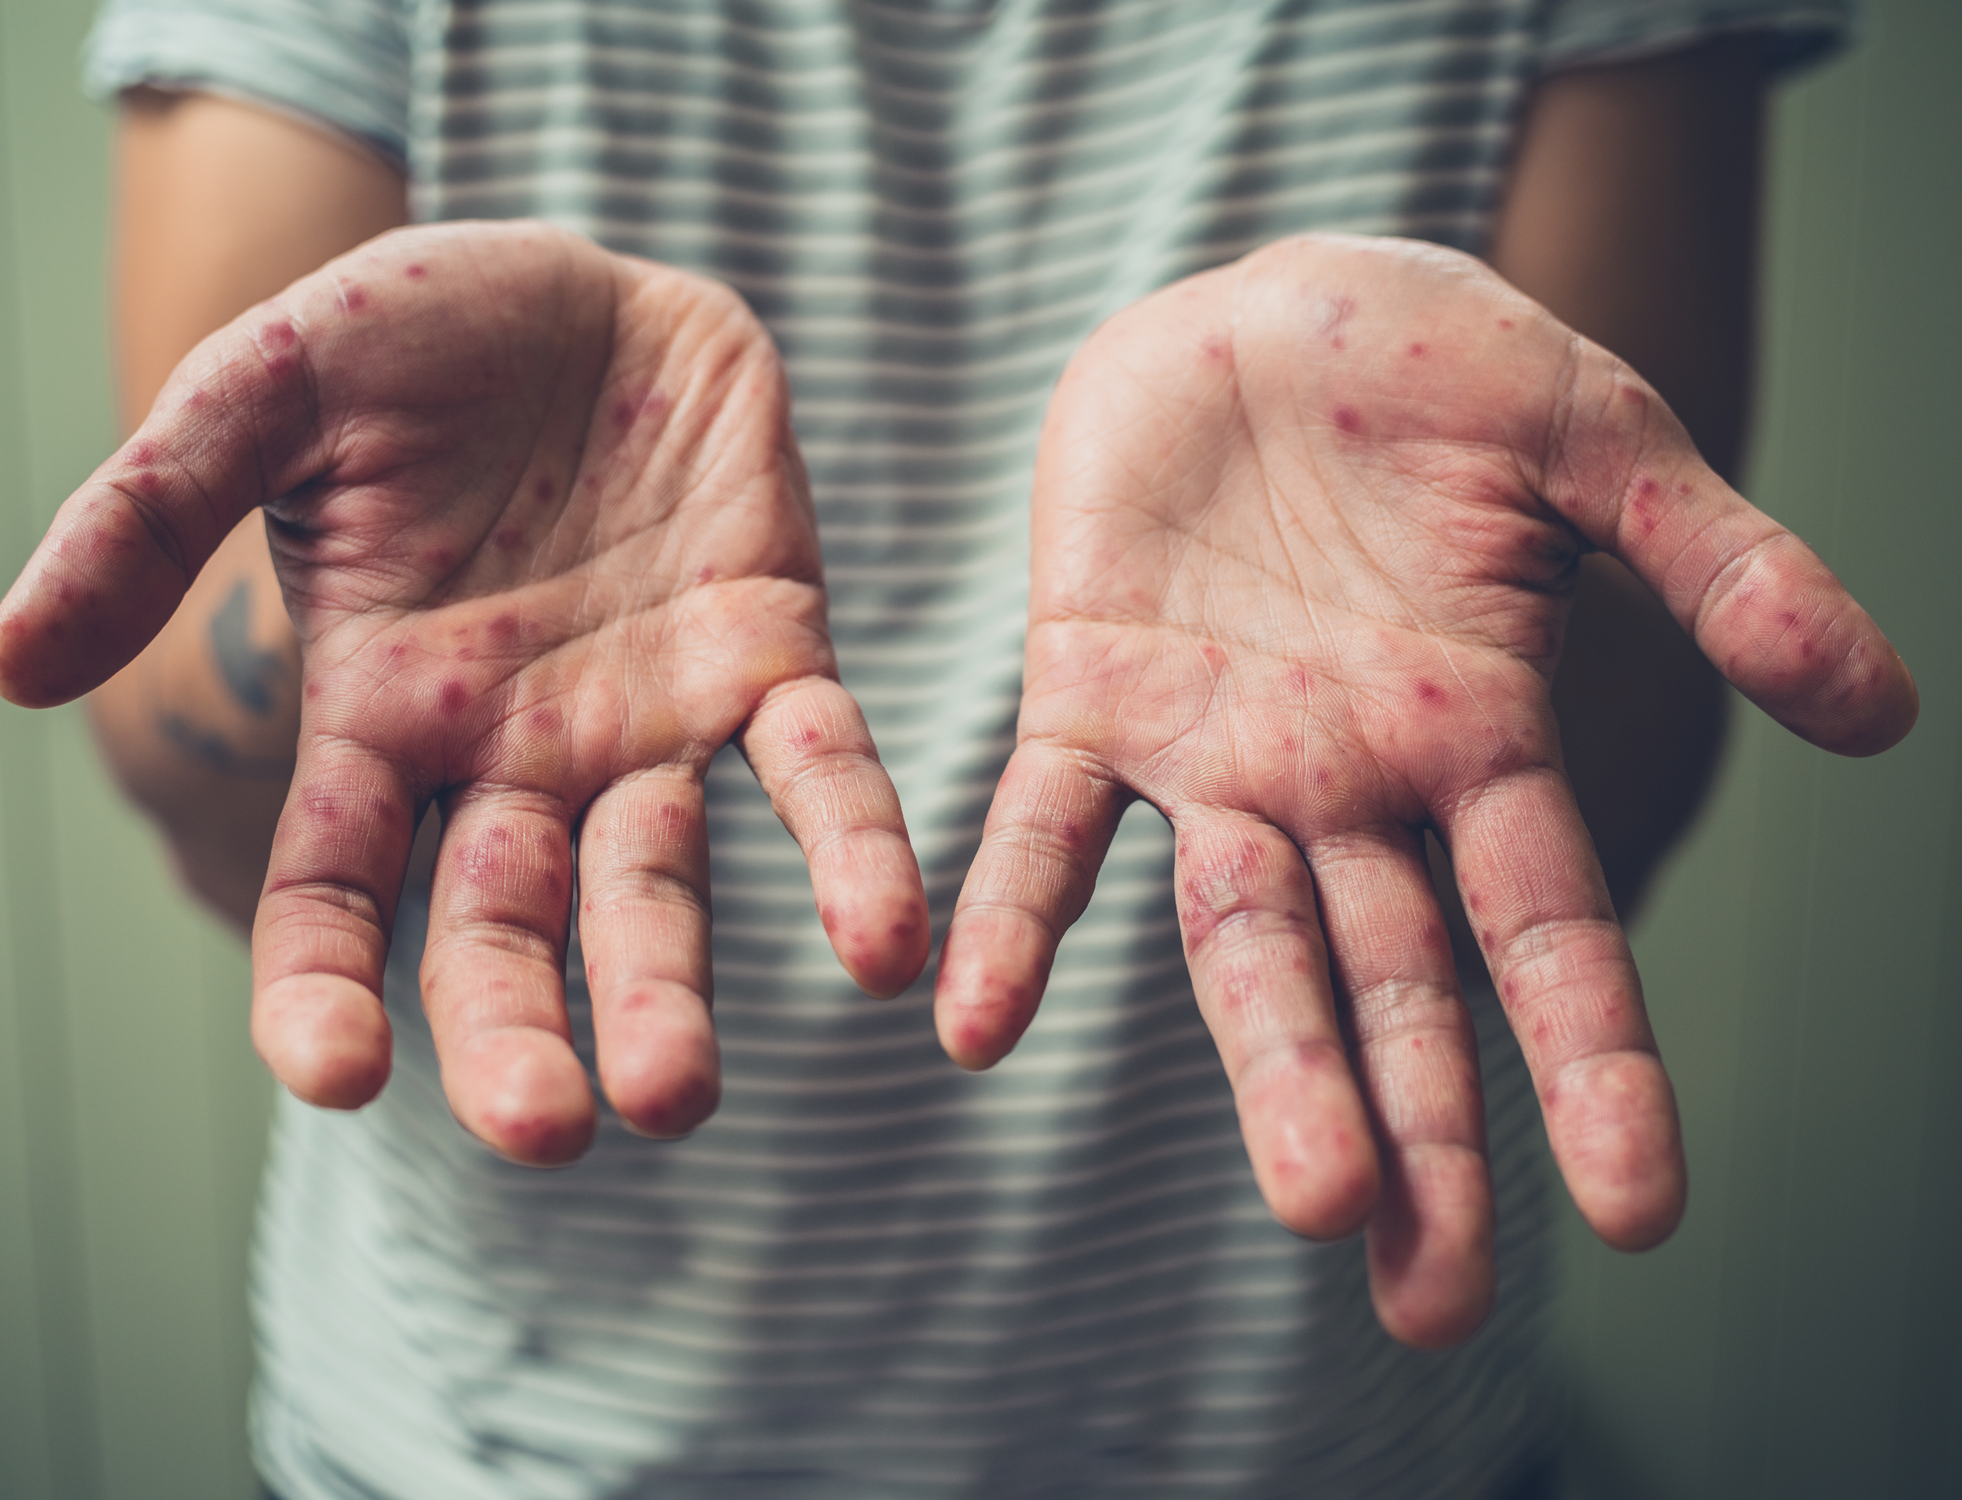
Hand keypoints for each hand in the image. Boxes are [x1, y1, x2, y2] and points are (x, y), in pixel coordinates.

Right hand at [0, 221, 927, 1161]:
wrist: (593, 286)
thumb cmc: (416, 337)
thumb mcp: (266, 389)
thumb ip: (153, 512)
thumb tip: (10, 668)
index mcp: (380, 713)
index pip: (334, 888)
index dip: (323, 985)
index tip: (334, 1074)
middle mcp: (515, 751)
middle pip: (505, 927)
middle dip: (521, 1034)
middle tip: (550, 1135)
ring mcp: (647, 719)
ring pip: (657, 883)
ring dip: (671, 990)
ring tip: (680, 1095)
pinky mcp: (770, 655)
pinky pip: (819, 770)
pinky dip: (851, 852)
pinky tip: (885, 943)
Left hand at [934, 234, 1914, 1344]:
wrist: (1252, 306)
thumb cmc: (1430, 365)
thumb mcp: (1594, 437)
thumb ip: (1717, 565)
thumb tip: (1882, 716)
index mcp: (1477, 736)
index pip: (1547, 930)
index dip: (1591, 1063)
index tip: (1636, 1211)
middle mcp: (1347, 782)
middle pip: (1391, 986)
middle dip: (1415, 1133)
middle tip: (1424, 1303)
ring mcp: (1214, 753)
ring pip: (1235, 940)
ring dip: (1264, 1065)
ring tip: (1305, 1198)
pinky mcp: (1088, 694)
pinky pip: (1043, 827)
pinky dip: (1013, 921)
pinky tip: (972, 1021)